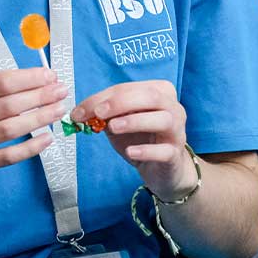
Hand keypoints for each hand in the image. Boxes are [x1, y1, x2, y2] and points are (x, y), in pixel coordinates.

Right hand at [0, 68, 69, 190]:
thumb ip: (0, 89)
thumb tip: (43, 80)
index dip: (28, 78)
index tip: (50, 76)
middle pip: (6, 105)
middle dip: (38, 96)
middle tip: (61, 91)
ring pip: (8, 129)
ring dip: (38, 119)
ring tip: (58, 110)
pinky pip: (7, 156)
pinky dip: (30, 147)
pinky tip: (47, 138)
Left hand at [71, 80, 193, 198]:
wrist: (161, 168)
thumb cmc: (140, 138)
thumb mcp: (118, 122)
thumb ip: (103, 114)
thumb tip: (80, 112)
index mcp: (158, 92)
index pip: (128, 89)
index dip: (102, 98)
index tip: (79, 111)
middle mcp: (173, 108)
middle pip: (150, 97)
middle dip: (120, 103)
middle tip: (98, 113)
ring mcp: (177, 132)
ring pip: (163, 120)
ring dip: (135, 121)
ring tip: (113, 128)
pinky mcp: (176, 155)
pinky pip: (165, 151)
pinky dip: (147, 151)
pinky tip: (131, 152)